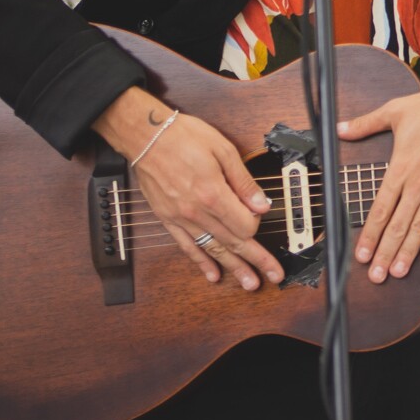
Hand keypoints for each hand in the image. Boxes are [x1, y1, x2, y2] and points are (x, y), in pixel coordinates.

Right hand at [96, 88, 284, 290]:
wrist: (145, 136)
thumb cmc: (184, 137)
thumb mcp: (223, 150)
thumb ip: (244, 182)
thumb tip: (262, 205)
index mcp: (213, 194)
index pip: (245, 225)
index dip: (258, 223)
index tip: (261, 215)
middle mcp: (196, 212)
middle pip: (233, 242)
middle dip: (257, 260)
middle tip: (274, 276)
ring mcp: (181, 218)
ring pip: (213, 249)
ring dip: (233, 268)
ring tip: (250, 283)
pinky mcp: (168, 219)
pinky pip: (187, 247)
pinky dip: (201, 262)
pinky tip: (213, 275)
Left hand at [338, 52, 419, 283]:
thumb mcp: (396, 110)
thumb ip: (367, 123)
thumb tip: (341, 128)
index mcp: (400, 167)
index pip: (381, 208)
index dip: (369, 234)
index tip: (361, 254)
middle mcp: (418, 182)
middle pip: (398, 225)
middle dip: (384, 252)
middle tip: (376, 276)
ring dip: (408, 252)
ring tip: (397, 271)